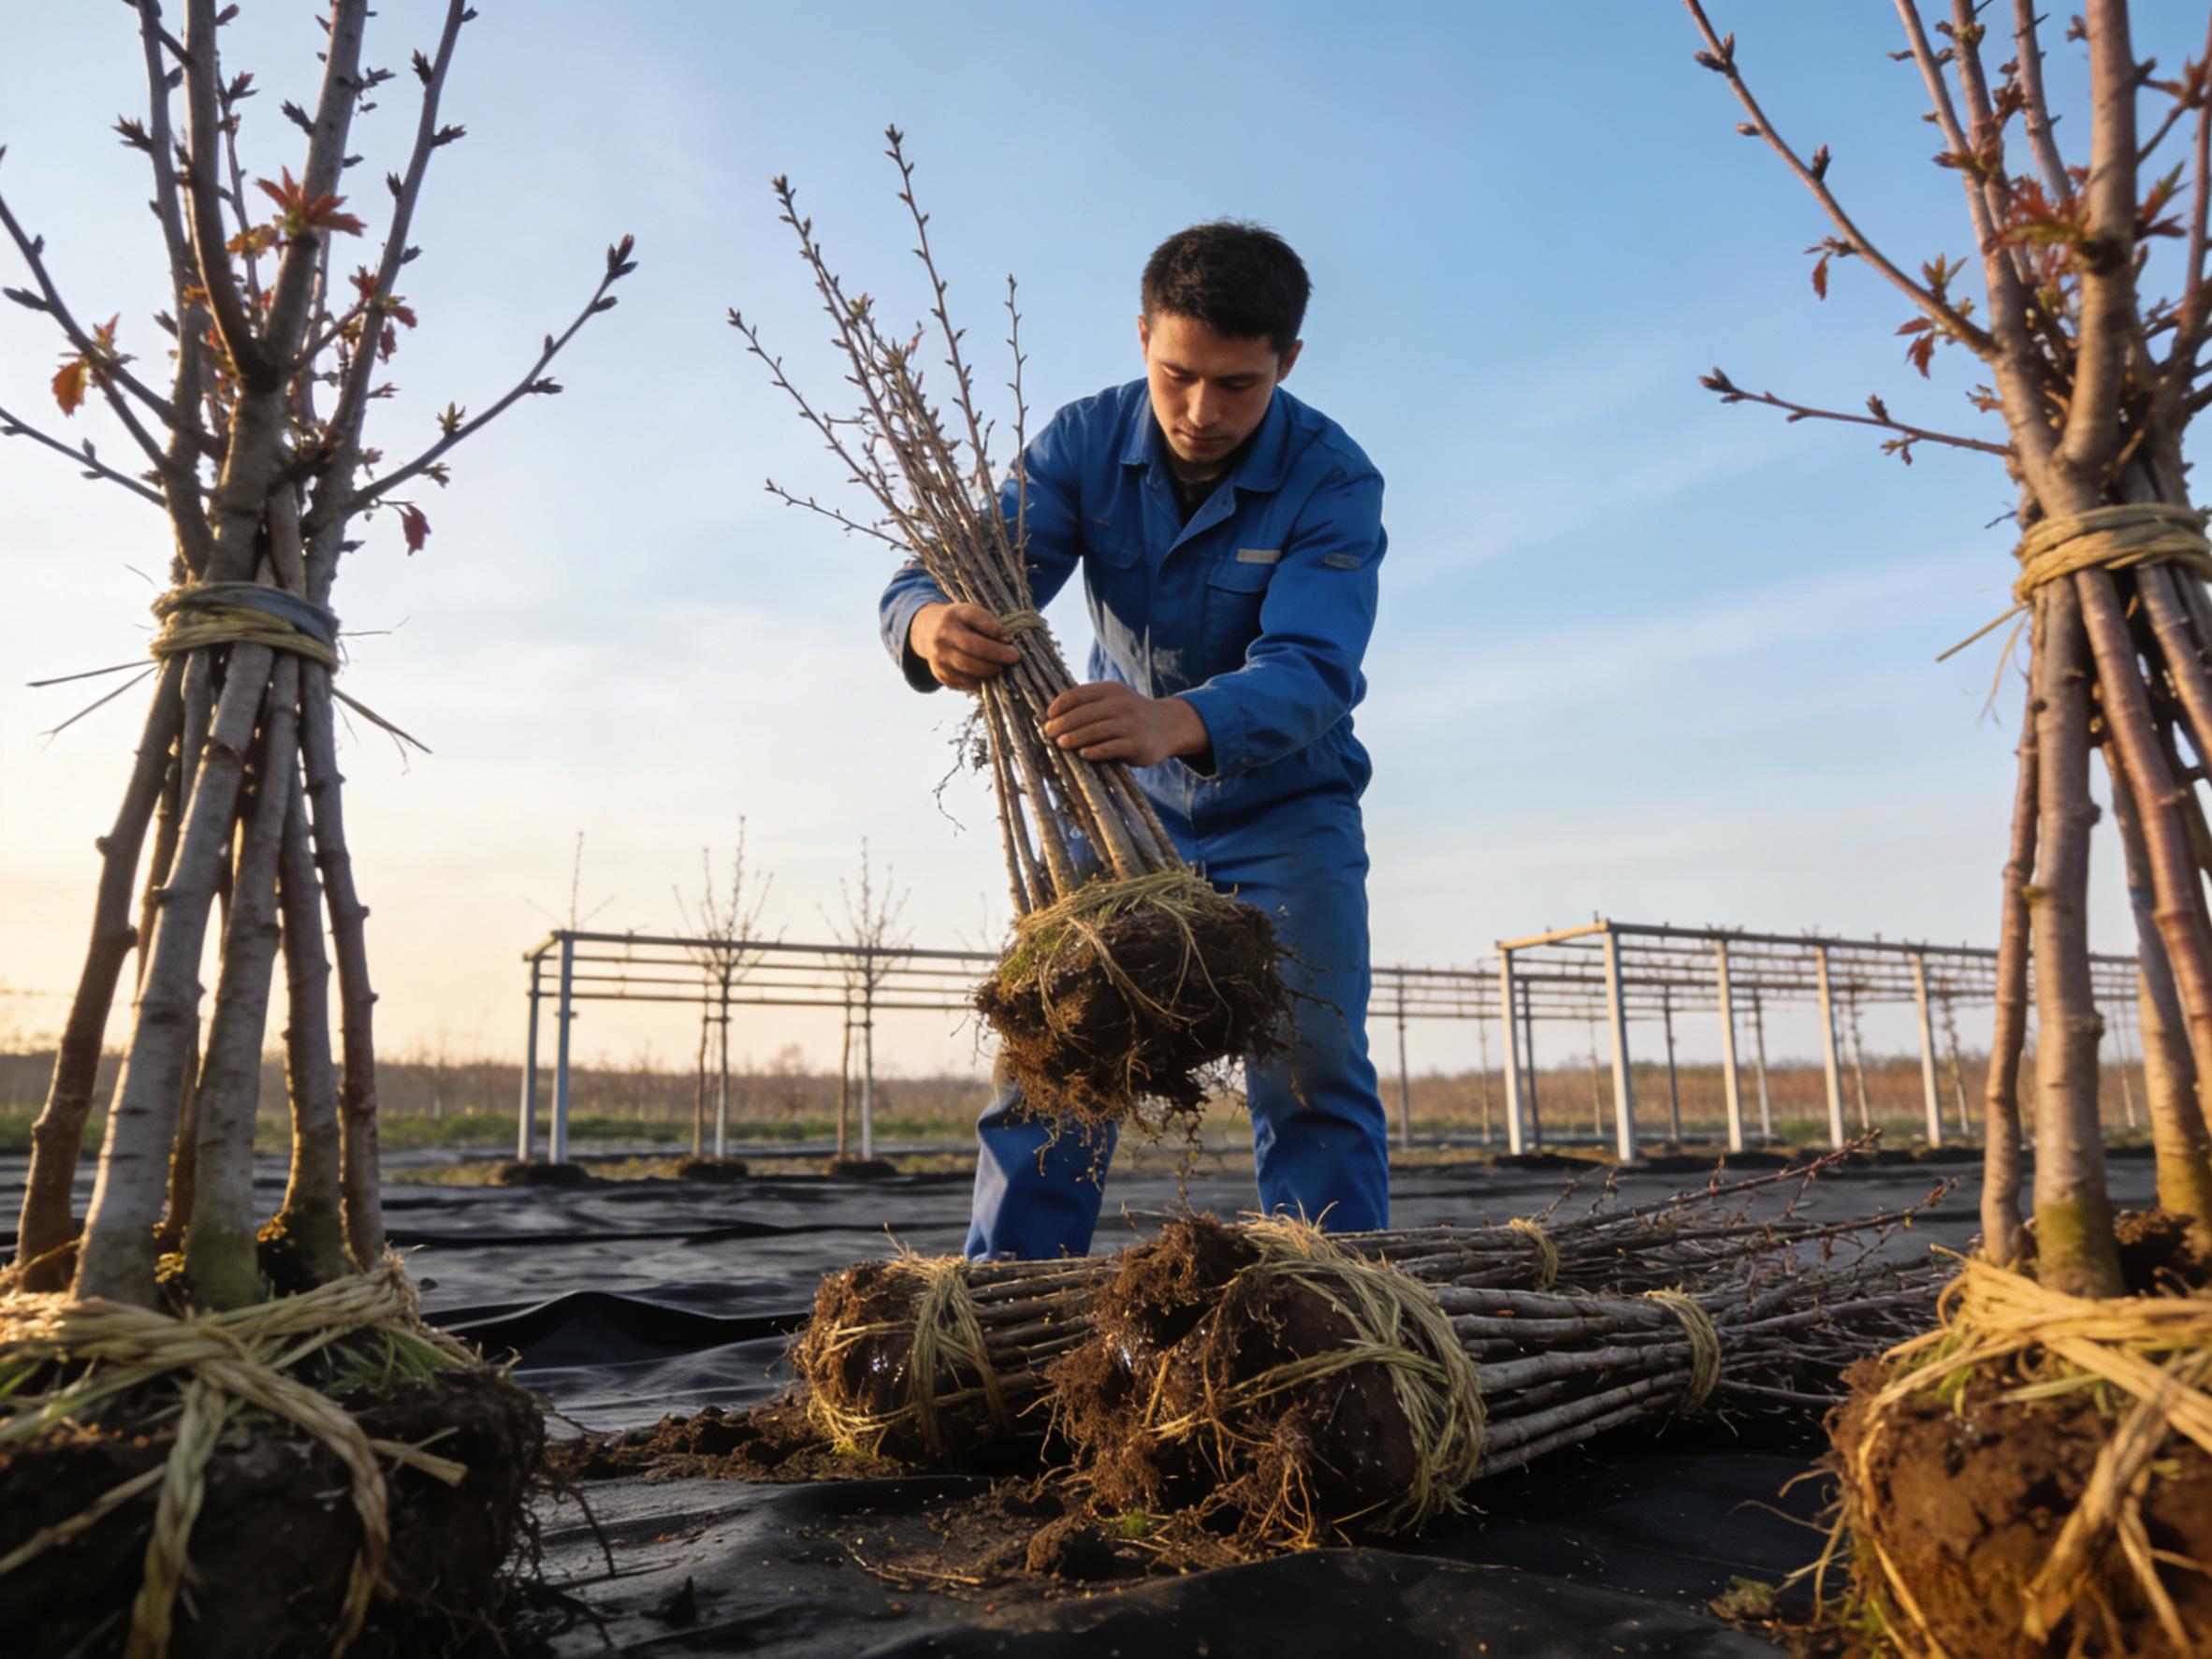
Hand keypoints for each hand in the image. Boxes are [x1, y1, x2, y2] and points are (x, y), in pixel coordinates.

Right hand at [909, 602, 1021, 691]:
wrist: (927, 630)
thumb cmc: (960, 622)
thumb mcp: (971, 614)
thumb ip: (989, 625)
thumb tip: (1008, 645)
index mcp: (956, 614)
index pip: (978, 619)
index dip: (996, 630)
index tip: (1010, 638)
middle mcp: (944, 633)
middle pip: (973, 646)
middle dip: (997, 654)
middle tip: (1014, 657)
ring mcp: (939, 655)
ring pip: (968, 667)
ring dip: (989, 670)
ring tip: (1001, 668)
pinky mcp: (940, 673)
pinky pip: (963, 681)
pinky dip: (979, 682)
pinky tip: (989, 678)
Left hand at [1043, 681, 1210, 766]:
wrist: (1169, 726)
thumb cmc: (1131, 715)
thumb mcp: (1115, 700)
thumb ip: (1091, 703)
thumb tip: (1054, 717)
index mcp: (1111, 690)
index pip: (1078, 694)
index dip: (1059, 705)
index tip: (1048, 716)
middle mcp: (1121, 704)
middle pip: (1082, 714)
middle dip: (1062, 724)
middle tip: (1049, 733)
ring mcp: (1130, 724)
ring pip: (1094, 731)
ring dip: (1073, 738)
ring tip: (1061, 744)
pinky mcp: (1136, 744)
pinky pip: (1110, 748)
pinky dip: (1094, 751)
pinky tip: (1083, 754)